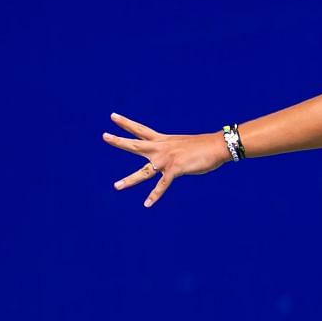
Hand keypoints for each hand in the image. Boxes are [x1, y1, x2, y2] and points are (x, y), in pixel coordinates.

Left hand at [103, 112, 230, 207]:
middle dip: (119, 141)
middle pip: (136, 144)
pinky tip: (147, 204)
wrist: (217, 146)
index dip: (126, 123)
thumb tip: (170, 158)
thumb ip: (172, 151)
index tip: (113, 116)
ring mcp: (167, 160)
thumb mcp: (182, 145)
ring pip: (144, 172)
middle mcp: (161, 148)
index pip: (140, 130)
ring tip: (116, 186)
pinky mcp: (175, 170)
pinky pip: (162, 185)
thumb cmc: (203, 146)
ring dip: (129, 180)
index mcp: (163, 140)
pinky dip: (154, 196)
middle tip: (104, 136)